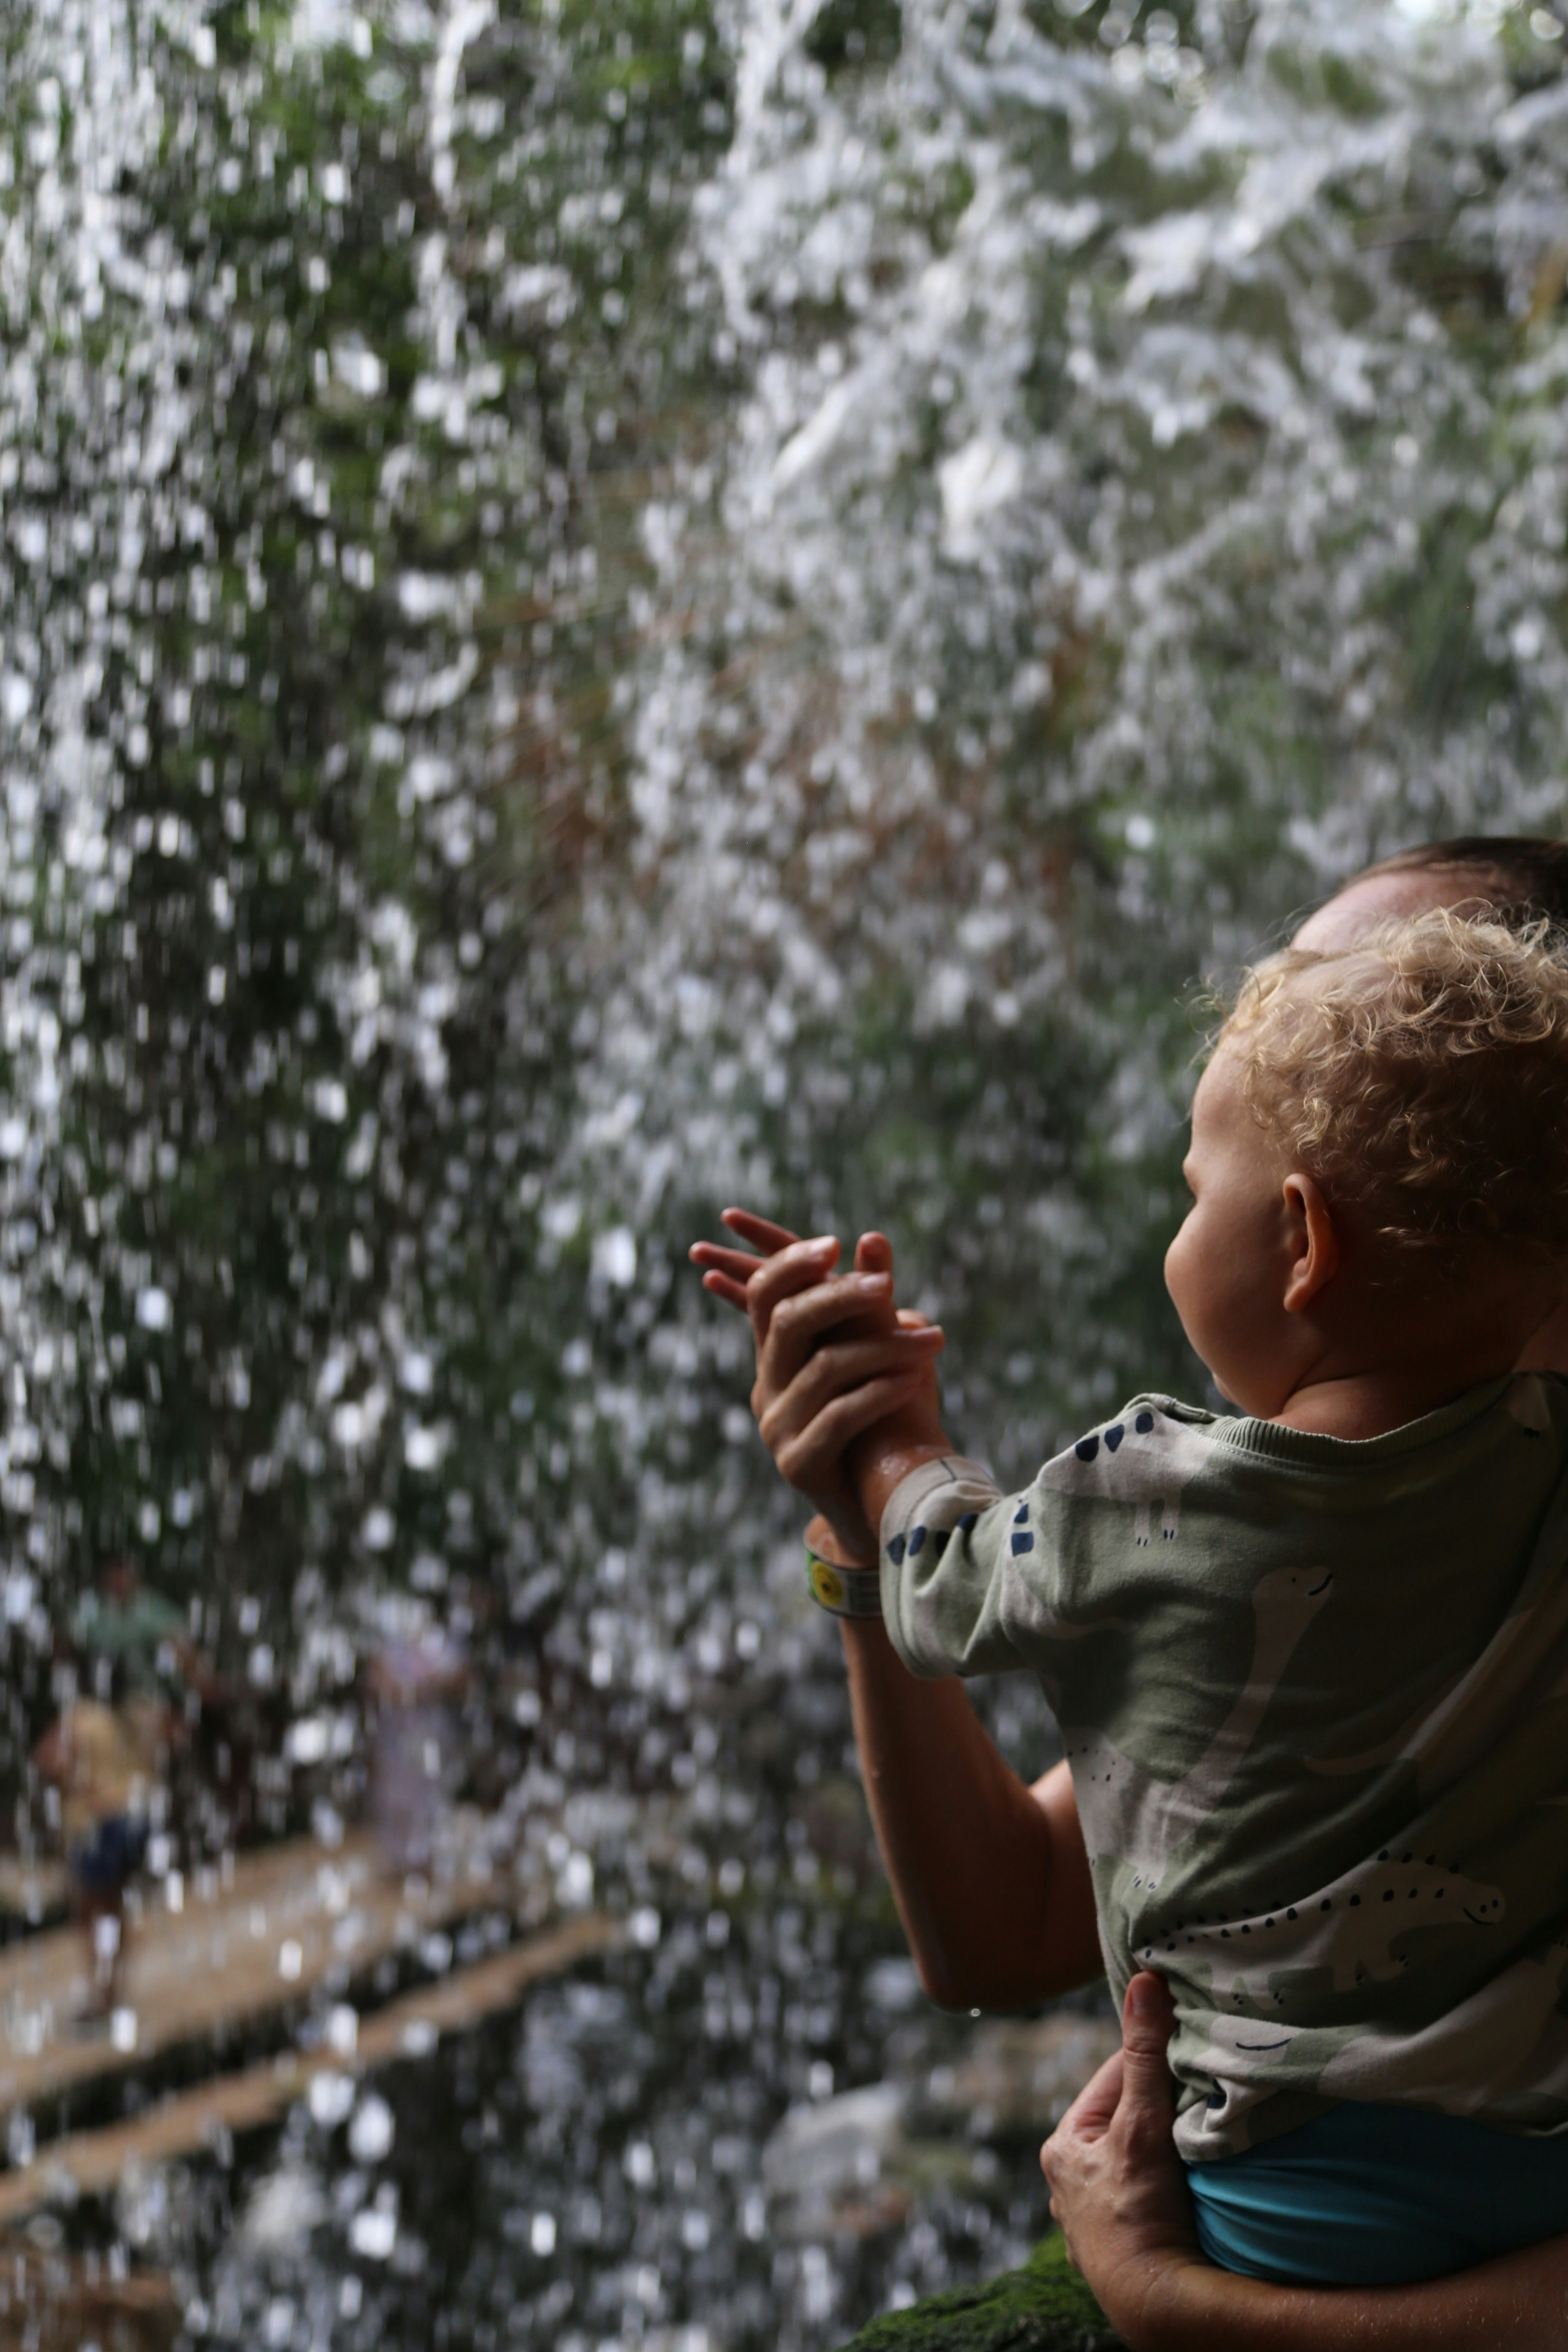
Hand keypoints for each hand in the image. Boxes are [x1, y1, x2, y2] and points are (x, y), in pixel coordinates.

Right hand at [690, 1211, 945, 1559]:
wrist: (888, 1500)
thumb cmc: (887, 1417)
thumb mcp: (878, 1351)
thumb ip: (870, 1302)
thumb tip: (874, 1237)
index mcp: (778, 1354)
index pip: (765, 1294)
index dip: (791, 1263)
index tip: (834, 1245)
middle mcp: (768, 1386)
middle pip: (789, 1322)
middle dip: (841, 1298)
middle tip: (889, 1286)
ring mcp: (778, 1427)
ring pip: (825, 1368)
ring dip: (886, 1349)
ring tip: (935, 1342)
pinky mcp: (799, 1464)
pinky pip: (840, 1416)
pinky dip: (881, 1392)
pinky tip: (916, 1379)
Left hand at [1041, 1973, 1201, 2348]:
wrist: (1157, 2306)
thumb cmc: (1138, 2214)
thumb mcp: (1140, 2126)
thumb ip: (1145, 2056)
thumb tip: (1144, 1981)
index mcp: (1062, 2147)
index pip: (1113, 2079)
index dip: (1152, 2061)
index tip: (1188, 2047)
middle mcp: (1071, 2182)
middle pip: (1127, 2119)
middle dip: (1161, 2105)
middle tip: (1200, 2089)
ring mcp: (1098, 2218)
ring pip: (1139, 2158)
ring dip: (1168, 2145)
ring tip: (1199, 2133)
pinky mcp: (1126, 2245)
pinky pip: (1150, 2195)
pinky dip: (1170, 2184)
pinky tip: (1191, 2182)